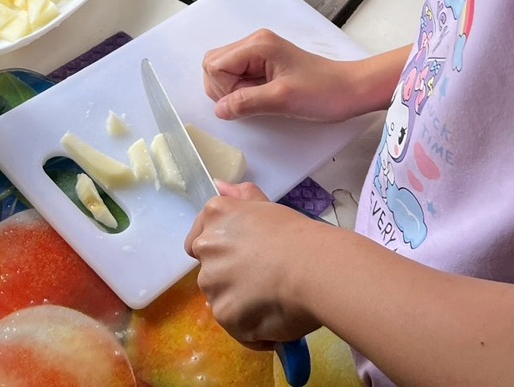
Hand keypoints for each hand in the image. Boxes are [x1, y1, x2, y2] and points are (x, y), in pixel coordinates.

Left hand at [185, 182, 322, 347]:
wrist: (314, 267)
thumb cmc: (297, 234)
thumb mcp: (267, 207)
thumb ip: (241, 197)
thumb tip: (219, 184)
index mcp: (215, 217)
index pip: (199, 242)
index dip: (222, 254)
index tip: (245, 260)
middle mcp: (206, 247)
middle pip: (211, 272)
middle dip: (232, 279)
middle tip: (266, 280)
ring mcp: (212, 283)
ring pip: (223, 300)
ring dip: (242, 304)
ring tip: (275, 300)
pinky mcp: (224, 315)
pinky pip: (237, 327)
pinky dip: (254, 329)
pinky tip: (278, 318)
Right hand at [204, 30, 357, 120]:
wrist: (350, 89)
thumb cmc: (323, 91)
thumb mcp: (283, 99)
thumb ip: (247, 102)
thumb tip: (219, 110)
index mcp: (257, 44)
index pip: (214, 64)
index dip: (223, 88)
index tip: (247, 100)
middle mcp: (254, 43)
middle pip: (214, 65)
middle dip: (224, 89)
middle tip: (252, 100)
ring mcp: (259, 53)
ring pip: (224, 72)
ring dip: (233, 91)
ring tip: (260, 99)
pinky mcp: (264, 65)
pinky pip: (238, 77)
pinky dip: (242, 91)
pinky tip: (262, 97)